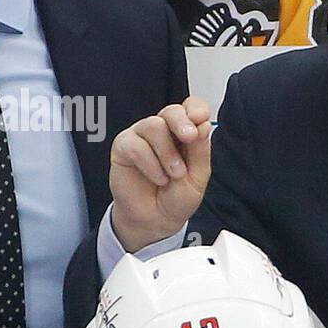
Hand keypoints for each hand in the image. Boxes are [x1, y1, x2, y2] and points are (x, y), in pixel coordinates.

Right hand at [110, 97, 212, 251]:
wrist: (156, 220)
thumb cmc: (176, 197)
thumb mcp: (198, 177)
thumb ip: (200, 151)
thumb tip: (203, 124)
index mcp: (185, 133)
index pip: (191, 108)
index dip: (196, 109)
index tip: (201, 120)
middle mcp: (164, 131)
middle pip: (171, 111)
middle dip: (182, 123)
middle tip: (189, 138)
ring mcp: (142, 136)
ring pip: (154, 126)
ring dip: (167, 152)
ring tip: (173, 174)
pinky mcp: (123, 147)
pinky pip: (136, 145)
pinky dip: (150, 163)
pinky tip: (158, 178)